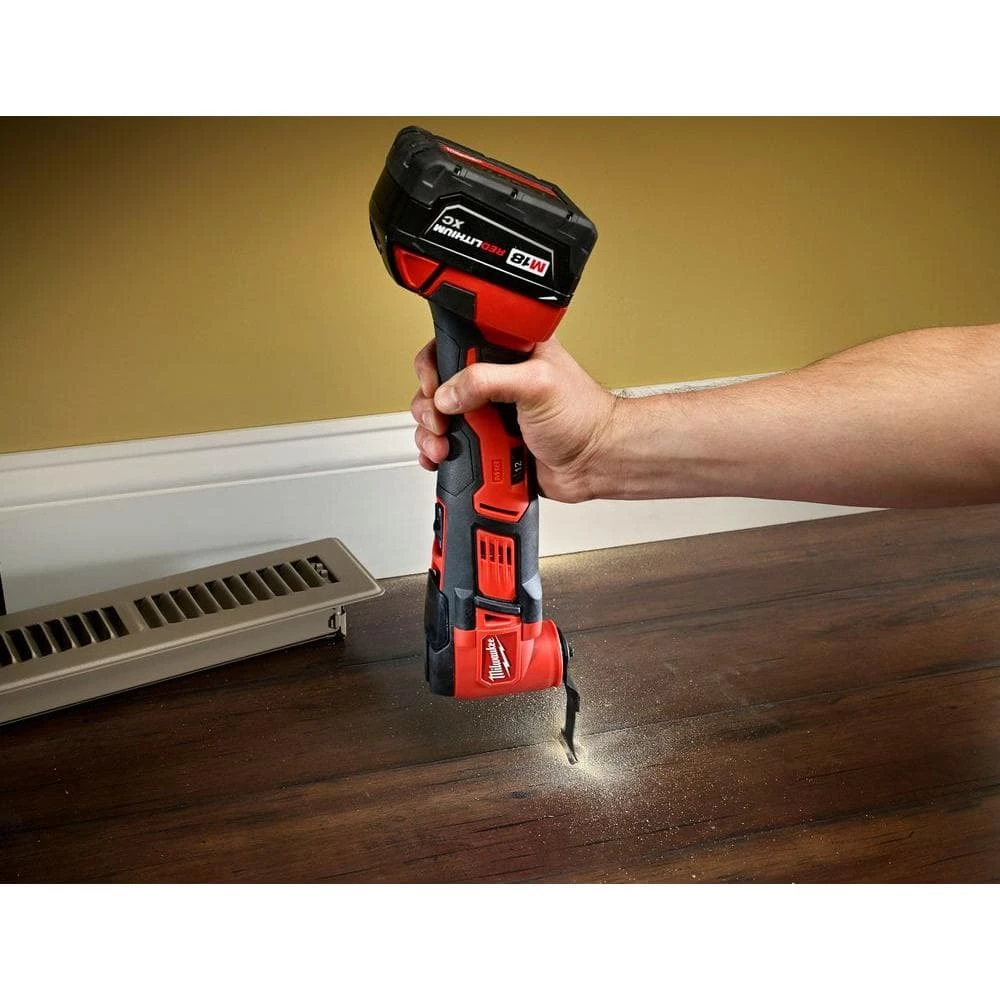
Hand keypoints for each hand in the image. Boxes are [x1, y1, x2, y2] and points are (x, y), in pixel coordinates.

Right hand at [410, 335, 618, 502]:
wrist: (595, 463)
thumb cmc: (583, 417)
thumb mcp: (536, 384)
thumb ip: (487, 380)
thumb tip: (448, 393)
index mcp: (508, 349)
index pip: (456, 341)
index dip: (437, 361)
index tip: (436, 381)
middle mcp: (494, 379)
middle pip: (439, 382)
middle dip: (429, 403)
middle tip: (441, 418)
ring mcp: (488, 413)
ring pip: (440, 417)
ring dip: (430, 431)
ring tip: (442, 443)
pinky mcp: (487, 442)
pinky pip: (451, 445)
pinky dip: (437, 452)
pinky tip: (440, 456)